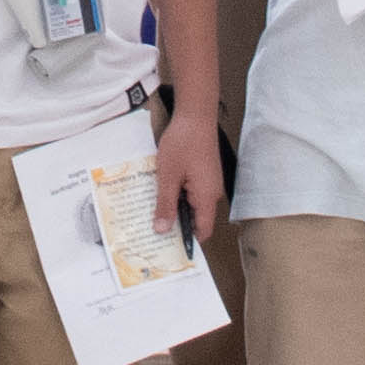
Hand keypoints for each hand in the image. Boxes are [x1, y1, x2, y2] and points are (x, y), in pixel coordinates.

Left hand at [159, 105, 228, 253]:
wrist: (195, 114)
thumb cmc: (183, 143)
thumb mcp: (168, 176)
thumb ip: (165, 204)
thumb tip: (162, 230)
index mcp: (207, 197)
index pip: (203, 230)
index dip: (188, 242)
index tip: (169, 250)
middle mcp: (212, 192)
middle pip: (197, 219)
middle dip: (177, 227)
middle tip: (153, 235)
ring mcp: (208, 182)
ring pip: (192, 205)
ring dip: (175, 210)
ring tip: (153, 217)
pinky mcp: (202, 173)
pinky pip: (190, 192)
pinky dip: (177, 196)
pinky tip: (160, 195)